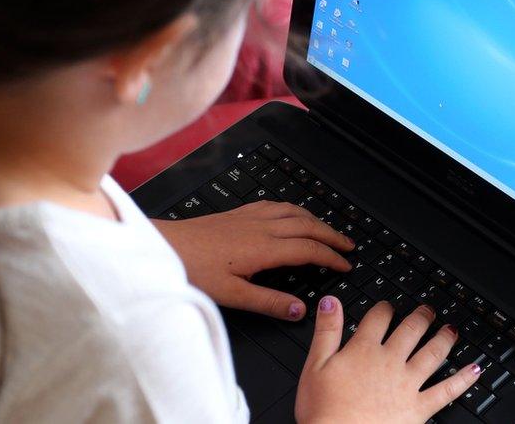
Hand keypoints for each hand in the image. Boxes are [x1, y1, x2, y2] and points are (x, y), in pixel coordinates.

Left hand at [154, 201, 353, 319]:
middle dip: (332, 235)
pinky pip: (276, 205)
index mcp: (263, 248)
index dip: (331, 257)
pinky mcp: (238, 213)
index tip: (345, 264)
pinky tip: (292, 213)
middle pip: (308, 225)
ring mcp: (249, 217)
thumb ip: (268, 302)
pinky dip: (293, 209)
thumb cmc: (193, 269)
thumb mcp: (232, 295)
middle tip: (349, 245)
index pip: (309, 249)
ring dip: (316, 219)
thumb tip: (299, 310)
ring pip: (294, 212)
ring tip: (328, 230)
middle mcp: (261, 227)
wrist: (165, 245)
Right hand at [295, 298, 480, 423]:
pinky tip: (475, 370)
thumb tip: (331, 302)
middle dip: (421, 316)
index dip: (385, 307)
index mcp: (364, 350)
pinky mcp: (419, 408)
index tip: (388, 306)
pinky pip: (447, 391)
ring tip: (451, 330)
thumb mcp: (315, 365)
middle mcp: (390, 362)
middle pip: (411, 330)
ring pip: (432, 353)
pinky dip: (463, 379)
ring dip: (444, 339)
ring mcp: (407, 384)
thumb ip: (326, 331)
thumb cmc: (324, 410)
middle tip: (429, 310)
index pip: (379, 318)